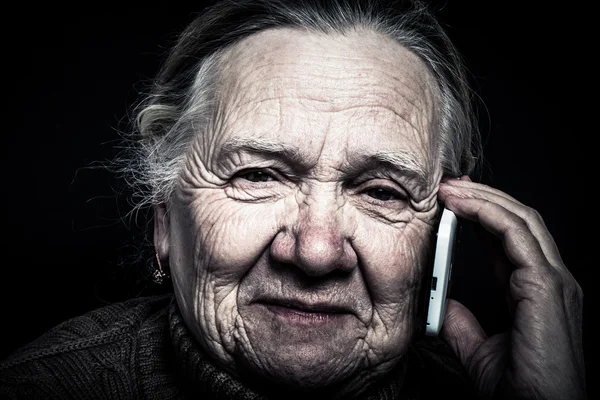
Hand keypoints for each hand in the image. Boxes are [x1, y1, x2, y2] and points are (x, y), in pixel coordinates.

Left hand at [437, 177, 585, 399]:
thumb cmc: (518, 388)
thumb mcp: (479, 349)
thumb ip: (463, 324)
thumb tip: (443, 304)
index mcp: (536, 290)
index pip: (511, 238)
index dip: (482, 215)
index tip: (452, 202)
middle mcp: (551, 279)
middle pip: (519, 221)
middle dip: (483, 198)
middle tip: (449, 185)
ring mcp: (553, 281)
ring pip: (521, 220)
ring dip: (483, 198)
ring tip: (450, 188)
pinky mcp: (547, 287)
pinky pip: (517, 235)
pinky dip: (488, 214)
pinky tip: (461, 206)